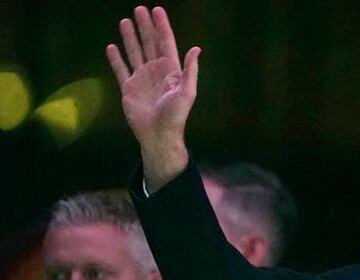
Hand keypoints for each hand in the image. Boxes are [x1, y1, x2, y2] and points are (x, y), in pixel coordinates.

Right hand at [105, 5, 198, 190]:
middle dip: (145, 26)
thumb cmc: (175, 115)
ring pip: (134, 52)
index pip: (166, 43)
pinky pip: (121, 69)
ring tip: (125, 21)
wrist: (158, 134)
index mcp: (171, 71)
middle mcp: (156, 71)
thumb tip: (196, 48)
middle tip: (139, 9)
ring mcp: (141, 78)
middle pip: (149, 43)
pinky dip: (116, 58)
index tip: (157, 10)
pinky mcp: (128, 88)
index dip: (162, 27)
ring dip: (130, 37)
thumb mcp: (187, 92)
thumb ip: (190, 70)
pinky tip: (112, 47)